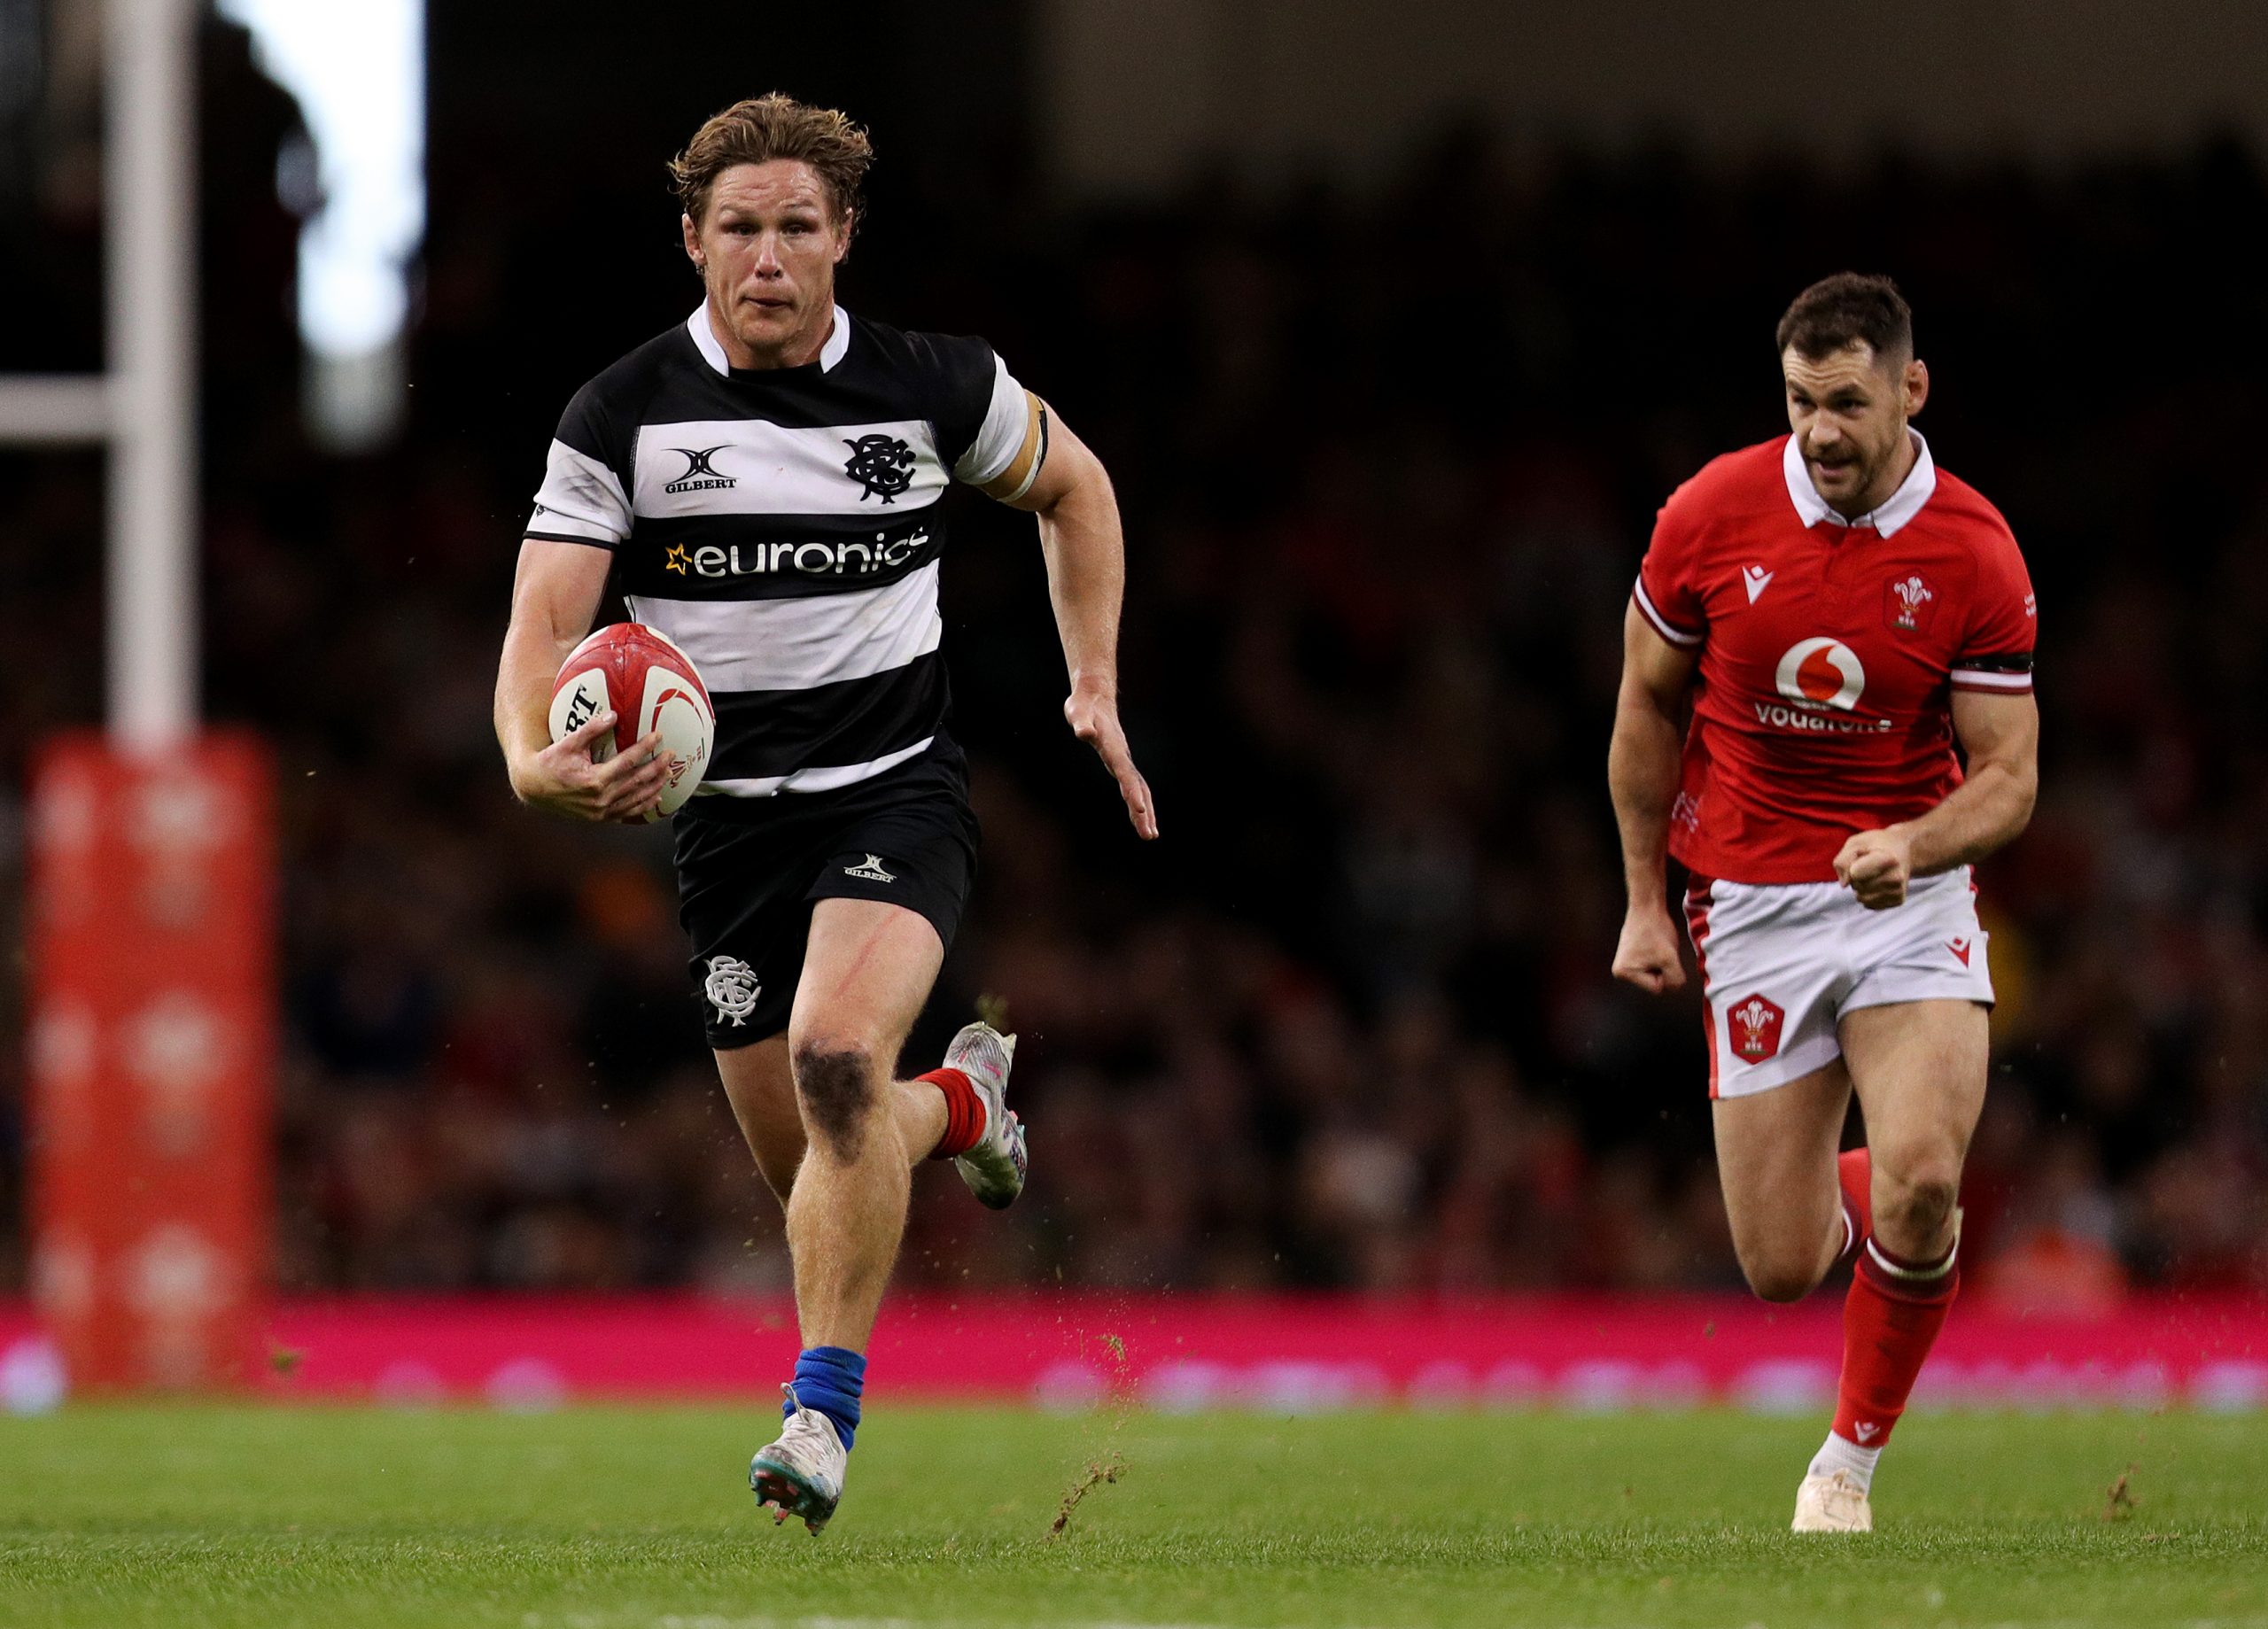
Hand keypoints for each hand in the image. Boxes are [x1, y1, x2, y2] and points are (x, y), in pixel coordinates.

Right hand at [510, 710, 670, 823]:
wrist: (533, 789)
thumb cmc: (550, 762)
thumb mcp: (568, 743)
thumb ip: (591, 729)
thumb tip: (614, 715)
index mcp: (593, 780)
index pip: (627, 762)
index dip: (644, 748)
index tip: (657, 736)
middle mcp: (600, 799)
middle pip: (637, 781)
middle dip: (657, 767)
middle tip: (671, 755)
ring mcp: (601, 812)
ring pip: (636, 799)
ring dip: (655, 786)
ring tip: (668, 773)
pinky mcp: (600, 818)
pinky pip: (627, 813)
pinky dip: (643, 805)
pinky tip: (656, 797)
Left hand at [1064, 683, 1158, 839]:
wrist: (1095, 697)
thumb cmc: (1083, 706)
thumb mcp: (1077, 713)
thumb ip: (1082, 724)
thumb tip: (1084, 733)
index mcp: (1113, 749)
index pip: (1125, 774)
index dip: (1132, 792)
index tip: (1139, 810)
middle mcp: (1121, 757)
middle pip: (1137, 788)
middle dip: (1143, 812)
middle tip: (1149, 836)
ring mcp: (1123, 761)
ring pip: (1139, 789)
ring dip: (1144, 812)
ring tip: (1150, 835)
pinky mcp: (1120, 763)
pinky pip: (1133, 786)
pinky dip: (1139, 802)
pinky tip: (1141, 816)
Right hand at [1612, 903, 1686, 992]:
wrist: (1647, 906)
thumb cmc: (1655, 929)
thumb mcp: (1670, 958)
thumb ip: (1675, 979)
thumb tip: (1675, 988)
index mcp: (1624, 973)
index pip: (1657, 988)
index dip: (1667, 973)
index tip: (1662, 954)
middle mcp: (1620, 972)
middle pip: (1654, 983)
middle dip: (1663, 968)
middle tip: (1660, 949)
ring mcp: (1625, 965)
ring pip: (1655, 975)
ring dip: (1662, 963)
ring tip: (1657, 946)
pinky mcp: (1631, 958)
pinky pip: (1652, 966)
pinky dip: (1658, 958)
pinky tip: (1655, 945)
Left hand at [1834, 826, 1912, 908]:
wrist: (1904, 850)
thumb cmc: (1875, 845)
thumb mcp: (1855, 843)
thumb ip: (1843, 861)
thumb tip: (1844, 885)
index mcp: (1887, 859)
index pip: (1854, 874)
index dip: (1852, 865)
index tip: (1864, 855)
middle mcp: (1896, 877)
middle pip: (1857, 886)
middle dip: (1855, 877)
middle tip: (1869, 864)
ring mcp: (1898, 891)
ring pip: (1861, 898)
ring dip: (1861, 887)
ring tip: (1873, 873)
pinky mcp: (1898, 901)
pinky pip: (1869, 904)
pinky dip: (1868, 894)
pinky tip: (1879, 882)